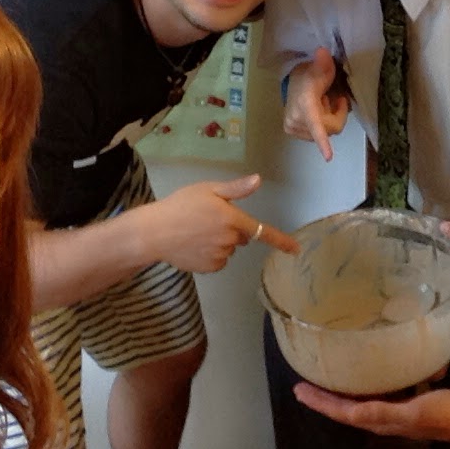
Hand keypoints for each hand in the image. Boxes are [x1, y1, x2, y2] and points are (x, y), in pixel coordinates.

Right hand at [145, 175, 298, 271]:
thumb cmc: (181, 205)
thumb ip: (236, 189)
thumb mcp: (208, 189)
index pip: (262, 231)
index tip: (296, 250)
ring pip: (228, 249)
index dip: (281, 241)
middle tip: (208, 219)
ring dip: (220, 242)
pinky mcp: (209, 268)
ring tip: (196, 232)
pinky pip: (218, 261)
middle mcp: (230, 240)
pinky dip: (210, 255)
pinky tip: (193, 245)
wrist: (153, 232)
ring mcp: (220, 256)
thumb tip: (258, 180)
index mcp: (232, 219)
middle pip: (241, 237)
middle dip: (232, 229)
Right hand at [283, 47, 349, 160]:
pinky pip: (317, 135)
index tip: (329, 157)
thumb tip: (323, 52)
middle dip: (338, 114)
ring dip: (329, 119)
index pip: (316, 124)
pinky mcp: (291, 131)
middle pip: (332, 128)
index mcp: (305, 105)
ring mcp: (292, 127)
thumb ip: (323, 64)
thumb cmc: (309, 76)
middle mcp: (296, 119)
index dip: (323, 141)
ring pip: (326, 133)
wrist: (292, 82)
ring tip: (323, 104)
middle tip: (336, 99)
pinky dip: (322, 124)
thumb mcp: (319, 69)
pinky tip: (317, 112)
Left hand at [293, 384, 449, 441]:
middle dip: (323, 399)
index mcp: (380, 420)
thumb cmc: (442, 413)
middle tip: (302, 385)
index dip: (320, 403)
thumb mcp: (413, 410)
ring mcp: (391, 414)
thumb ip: (385, 412)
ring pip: (355, 405)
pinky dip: (358, 390)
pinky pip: (371, 399)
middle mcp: (381, 420)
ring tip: (322, 381)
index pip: (343, 413)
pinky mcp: (401, 407)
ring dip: (338, 395)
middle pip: (344, 410)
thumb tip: (356, 412)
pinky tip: (358, 380)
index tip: (300, 391)